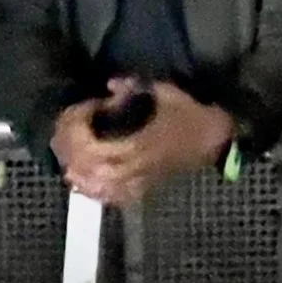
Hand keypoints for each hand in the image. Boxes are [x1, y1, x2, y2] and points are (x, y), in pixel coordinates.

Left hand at [55, 79, 231, 207]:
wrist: (214, 138)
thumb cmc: (189, 113)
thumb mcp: (165, 92)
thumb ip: (135, 87)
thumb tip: (110, 84)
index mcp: (143, 143)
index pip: (103, 150)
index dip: (86, 138)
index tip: (86, 117)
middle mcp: (140, 166)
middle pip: (99, 173)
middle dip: (79, 161)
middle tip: (68, 144)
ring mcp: (143, 180)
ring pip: (107, 190)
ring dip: (85, 181)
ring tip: (70, 169)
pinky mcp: (147, 186)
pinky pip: (120, 198)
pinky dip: (102, 195)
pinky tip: (90, 188)